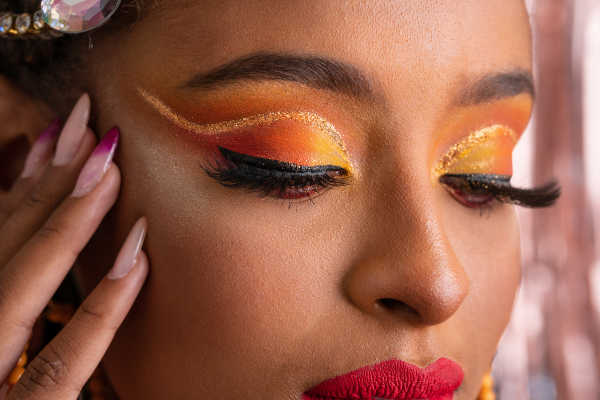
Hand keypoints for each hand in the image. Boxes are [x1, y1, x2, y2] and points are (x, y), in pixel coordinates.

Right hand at [0, 94, 148, 398]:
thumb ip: (11, 286)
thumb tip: (32, 232)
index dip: (28, 177)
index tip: (61, 129)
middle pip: (8, 243)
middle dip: (50, 179)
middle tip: (89, 122)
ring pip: (26, 286)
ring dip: (70, 224)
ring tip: (109, 169)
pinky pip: (65, 360)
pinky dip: (101, 307)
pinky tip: (137, 259)